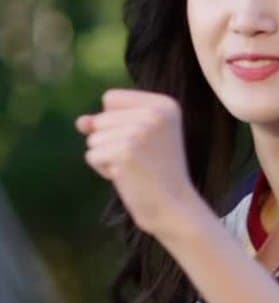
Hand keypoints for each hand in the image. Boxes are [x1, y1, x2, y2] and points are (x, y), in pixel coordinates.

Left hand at [76, 89, 203, 239]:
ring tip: (133, 167)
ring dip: (106, 156)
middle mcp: (155, 113)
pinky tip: (127, 176)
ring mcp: (140, 132)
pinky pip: (92, 155)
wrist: (173, 204)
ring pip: (93, 138)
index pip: (112, 98)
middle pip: (100, 118)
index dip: (116, 122)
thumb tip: (81, 122)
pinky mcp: (125, 152)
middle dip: (110, 141)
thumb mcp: (138, 136)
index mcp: (165, 104)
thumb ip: (107, 121)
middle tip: (139, 157)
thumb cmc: (156, 170)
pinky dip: (103, 169)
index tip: (143, 139)